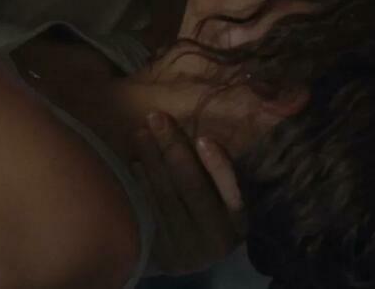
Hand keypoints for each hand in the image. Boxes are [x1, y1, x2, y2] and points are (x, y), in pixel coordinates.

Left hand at [132, 112, 244, 275]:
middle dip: (173, 149)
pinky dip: (142, 185)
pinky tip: (135, 163)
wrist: (190, 257)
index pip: (230, 191)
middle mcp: (216, 239)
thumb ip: (222, 174)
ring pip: (167, 197)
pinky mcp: (163, 254)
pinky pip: (151, 211)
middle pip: (192, 188)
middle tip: (156, 118)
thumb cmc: (213, 215)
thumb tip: (214, 134)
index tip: (204, 140)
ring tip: (141, 133)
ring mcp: (188, 250)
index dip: (218, 166)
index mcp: (239, 222)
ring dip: (152, 161)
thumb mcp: (227, 198)